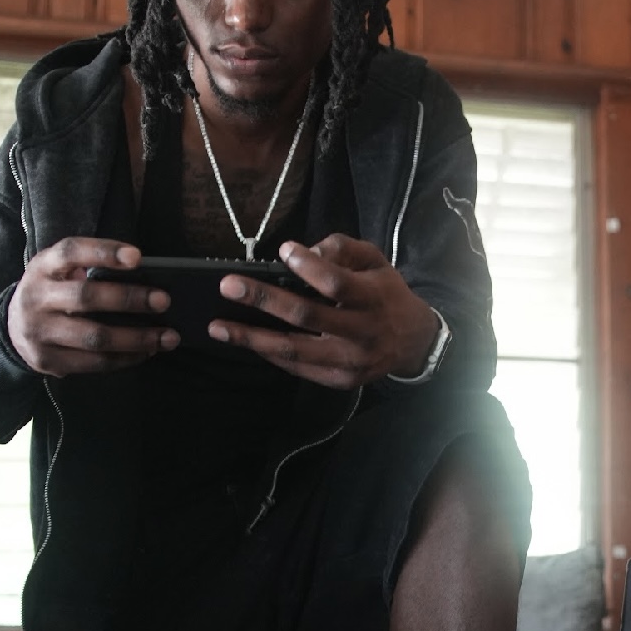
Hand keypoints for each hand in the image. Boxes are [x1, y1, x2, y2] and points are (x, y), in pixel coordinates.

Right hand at [6, 240, 179, 375]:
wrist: (11, 330)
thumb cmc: (51, 293)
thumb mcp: (58, 271)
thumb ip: (88, 268)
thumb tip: (144, 277)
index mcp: (42, 267)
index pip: (71, 252)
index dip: (104, 252)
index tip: (138, 257)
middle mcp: (37, 297)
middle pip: (86, 297)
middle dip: (129, 299)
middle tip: (163, 301)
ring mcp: (40, 332)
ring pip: (94, 337)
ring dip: (136, 338)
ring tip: (167, 337)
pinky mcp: (49, 361)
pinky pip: (94, 362)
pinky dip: (126, 358)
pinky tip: (147, 352)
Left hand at [209, 235, 439, 388]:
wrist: (412, 342)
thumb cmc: (385, 293)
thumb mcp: (375, 261)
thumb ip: (342, 249)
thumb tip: (303, 253)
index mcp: (372, 298)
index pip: (336, 283)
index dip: (309, 267)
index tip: (284, 251)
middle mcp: (360, 333)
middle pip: (305, 316)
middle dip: (263, 300)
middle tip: (228, 287)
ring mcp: (349, 362)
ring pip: (293, 350)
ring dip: (251, 338)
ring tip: (218, 327)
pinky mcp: (339, 381)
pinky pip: (296, 367)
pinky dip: (268, 353)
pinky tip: (246, 341)